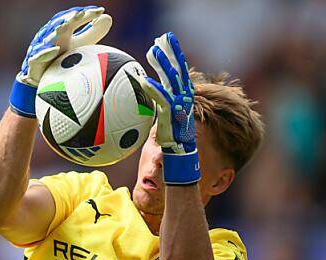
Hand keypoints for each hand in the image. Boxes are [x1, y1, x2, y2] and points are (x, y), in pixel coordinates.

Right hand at [9, 5, 111, 116]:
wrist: (43, 82)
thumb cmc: (62, 60)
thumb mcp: (80, 46)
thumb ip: (92, 33)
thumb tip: (108, 18)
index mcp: (63, 30)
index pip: (74, 17)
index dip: (86, 14)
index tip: (101, 11)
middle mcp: (51, 36)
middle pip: (60, 22)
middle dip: (70, 17)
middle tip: (82, 13)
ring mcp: (41, 48)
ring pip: (47, 35)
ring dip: (56, 29)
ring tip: (67, 24)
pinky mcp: (34, 62)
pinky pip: (38, 56)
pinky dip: (46, 52)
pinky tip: (55, 50)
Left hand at [137, 32, 199, 184]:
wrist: (180, 156)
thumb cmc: (170, 138)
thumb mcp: (163, 117)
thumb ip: (157, 104)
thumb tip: (143, 97)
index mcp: (181, 96)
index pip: (178, 71)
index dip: (173, 55)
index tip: (165, 41)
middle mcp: (183, 98)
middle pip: (177, 70)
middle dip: (171, 53)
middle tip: (163, 38)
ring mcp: (179, 105)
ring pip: (171, 81)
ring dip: (162, 64)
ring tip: (153, 50)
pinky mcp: (172, 115)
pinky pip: (162, 99)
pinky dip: (154, 89)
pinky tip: (144, 80)